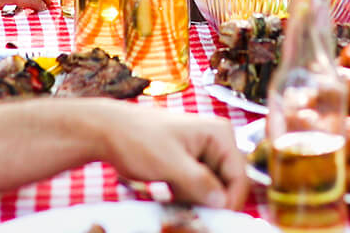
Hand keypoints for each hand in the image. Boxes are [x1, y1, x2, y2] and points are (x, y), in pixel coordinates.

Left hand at [97, 104, 249, 209]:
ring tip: (171, 197)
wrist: (109, 131)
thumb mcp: (170, 163)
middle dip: (208, 201)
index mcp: (219, 134)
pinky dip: (185, 197)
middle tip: (186, 209)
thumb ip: (200, 183)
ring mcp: (203, 152)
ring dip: (195, 200)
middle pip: (227, 184)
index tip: (212, 219)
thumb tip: (223, 202)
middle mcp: (216, 141)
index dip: (229, 201)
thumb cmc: (138, 139)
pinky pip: (197, 187)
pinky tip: (168, 195)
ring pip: (211, 189)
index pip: (239, 177)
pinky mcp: (189, 163)